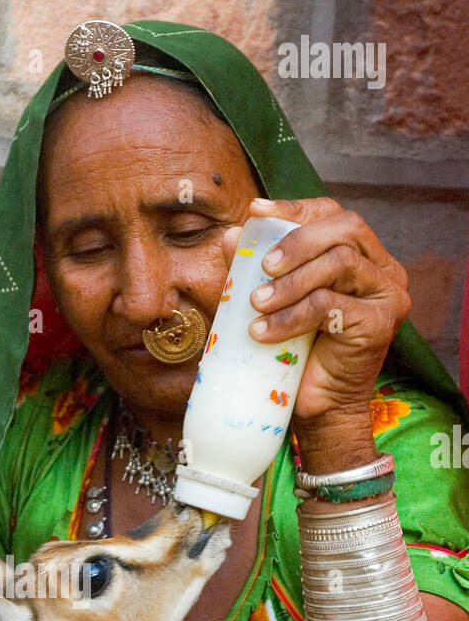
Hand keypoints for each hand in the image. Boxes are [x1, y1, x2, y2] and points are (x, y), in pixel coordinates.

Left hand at [223, 197, 410, 429]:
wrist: (317, 412)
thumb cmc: (295, 357)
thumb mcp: (269, 304)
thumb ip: (253, 271)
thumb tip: (232, 235)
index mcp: (361, 256)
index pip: (331, 214)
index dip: (295, 209)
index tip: (256, 213)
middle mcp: (382, 269)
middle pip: (345, 228)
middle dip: (297, 242)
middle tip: (262, 268)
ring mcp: (387, 294)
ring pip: (340, 262)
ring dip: (291, 282)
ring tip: (257, 304)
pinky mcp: (380, 321)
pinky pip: (330, 304)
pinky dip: (292, 316)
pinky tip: (264, 332)